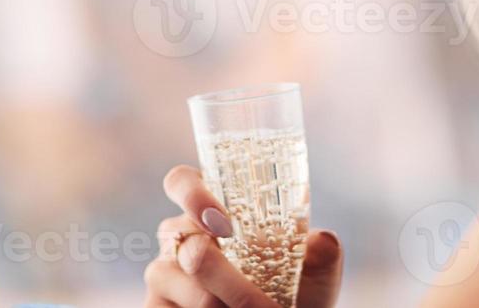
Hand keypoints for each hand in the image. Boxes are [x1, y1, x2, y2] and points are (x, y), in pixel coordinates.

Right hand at [143, 165, 342, 307]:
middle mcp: (180, 236)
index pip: (181, 182)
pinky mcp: (155, 307)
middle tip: (259, 302)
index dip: (192, 194)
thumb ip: (321, 255)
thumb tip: (323, 240)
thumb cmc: (292, 292)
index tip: (222, 222)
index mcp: (211, 210)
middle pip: (187, 243)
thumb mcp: (314, 275)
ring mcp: (164, 274)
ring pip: (194, 293)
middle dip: (228, 278)